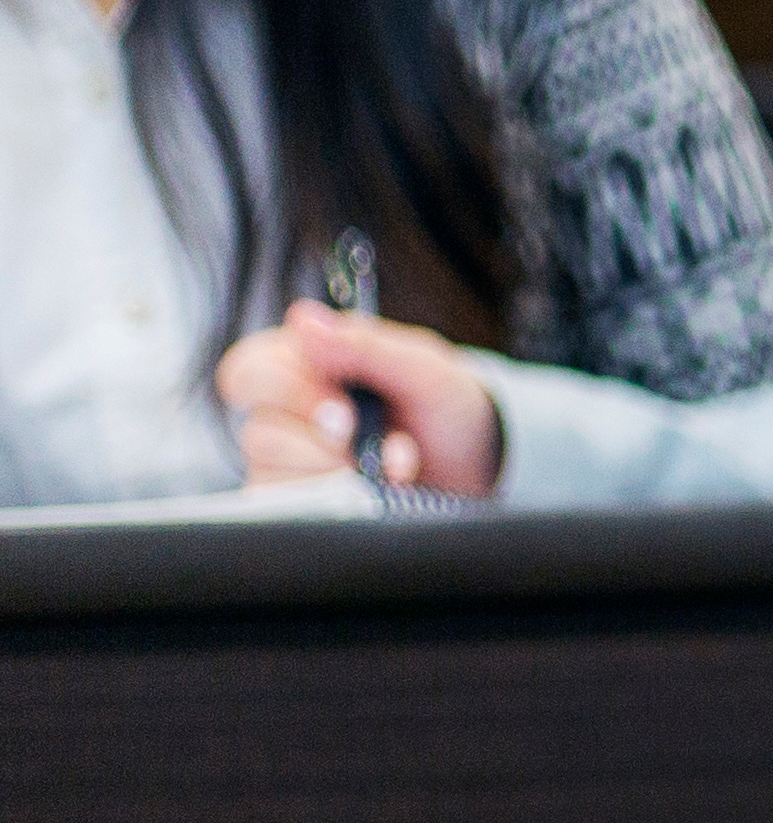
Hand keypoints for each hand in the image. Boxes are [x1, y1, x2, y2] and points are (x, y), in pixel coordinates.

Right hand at [219, 303, 503, 490]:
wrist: (476, 463)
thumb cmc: (445, 404)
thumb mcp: (423, 367)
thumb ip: (366, 345)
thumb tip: (303, 318)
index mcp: (304, 362)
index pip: (247, 371)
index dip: (286, 391)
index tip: (344, 405)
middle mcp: (285, 411)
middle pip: (256, 428)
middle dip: (323, 439)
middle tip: (365, 435)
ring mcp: (288, 460)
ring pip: (273, 471)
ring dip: (342, 468)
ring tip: (396, 461)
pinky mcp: (298, 499)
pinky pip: (288, 505)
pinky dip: (337, 497)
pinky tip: (375, 487)